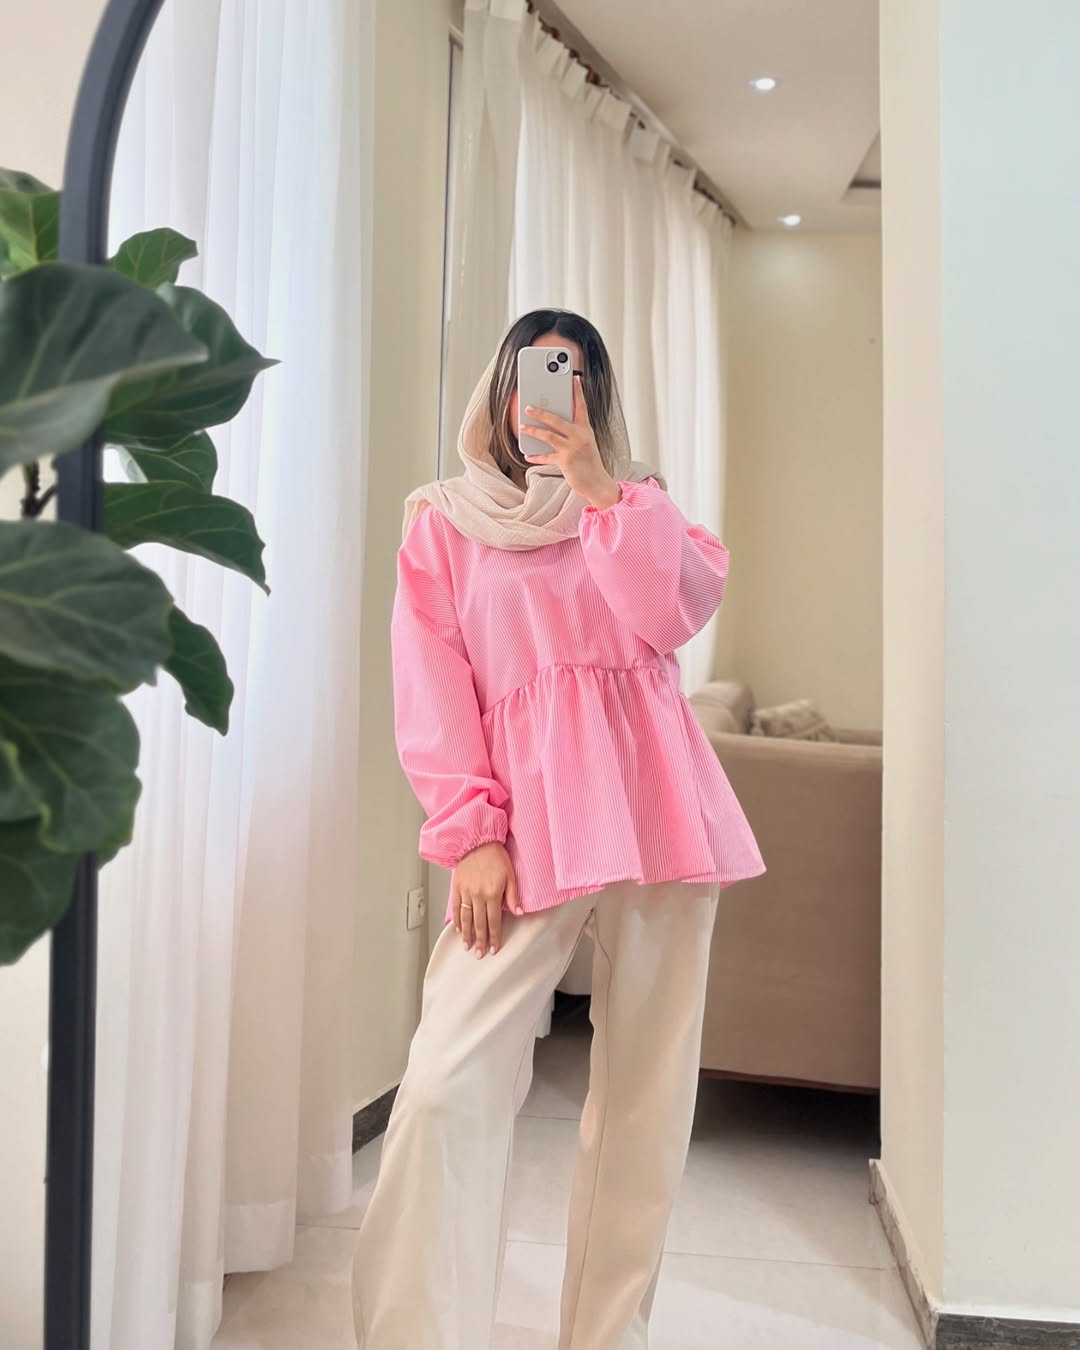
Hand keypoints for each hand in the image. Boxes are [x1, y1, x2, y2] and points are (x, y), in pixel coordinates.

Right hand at [452, 841, 522, 958]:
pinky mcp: (457, 887)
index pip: (493, 921)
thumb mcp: (511, 875)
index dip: (494, 937)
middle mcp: (477, 895)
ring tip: (467, 946)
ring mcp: (465, 892)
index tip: (493, 948)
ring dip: (467, 935)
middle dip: (480, 941)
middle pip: (479, 924)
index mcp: (492, 893)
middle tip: (480, 954)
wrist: (477, 841)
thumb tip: (519, 913)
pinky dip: (457, 920)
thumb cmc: (496, 856)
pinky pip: (455, 907)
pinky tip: (458, 929)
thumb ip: (513, 896)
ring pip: (466, 918)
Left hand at [521, 375, 621, 508]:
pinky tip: (527, 456)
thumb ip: (574, 432)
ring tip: (522, 427)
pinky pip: (546, 457)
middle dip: (541, 412)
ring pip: (548, 435)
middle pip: (557, 419)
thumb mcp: (586, 443)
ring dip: (533, 431)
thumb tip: (554, 424)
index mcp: (586, 429)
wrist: (598, 483)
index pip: (582, 406)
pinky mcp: (565, 461)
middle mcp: (580, 436)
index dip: (578, 392)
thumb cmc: (590, 463)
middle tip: (528, 406)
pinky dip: (536, 457)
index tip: (574, 378)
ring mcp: (572, 448)